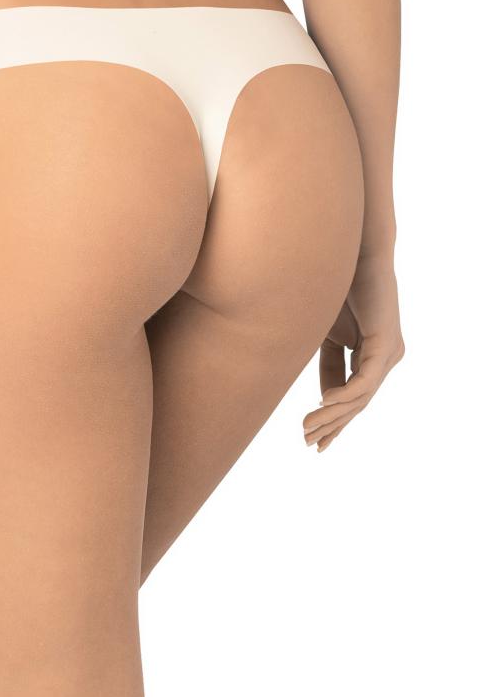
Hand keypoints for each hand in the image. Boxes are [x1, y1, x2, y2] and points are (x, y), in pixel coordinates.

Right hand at [303, 252, 404, 451]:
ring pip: (361, 397)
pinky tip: (323, 404)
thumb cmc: (335, 283)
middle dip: (334, 425)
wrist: (351, 251)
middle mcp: (385, 356)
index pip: (351, 394)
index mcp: (371, 351)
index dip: (331, 416)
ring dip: (333, 416)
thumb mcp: (325, 330)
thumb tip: (315, 389)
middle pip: (358, 402)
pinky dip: (344, 396)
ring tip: (308, 429)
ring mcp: (388, 352)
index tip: (312, 436)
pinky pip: (365, 382)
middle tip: (312, 445)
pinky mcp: (384, 344)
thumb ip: (326, 357)